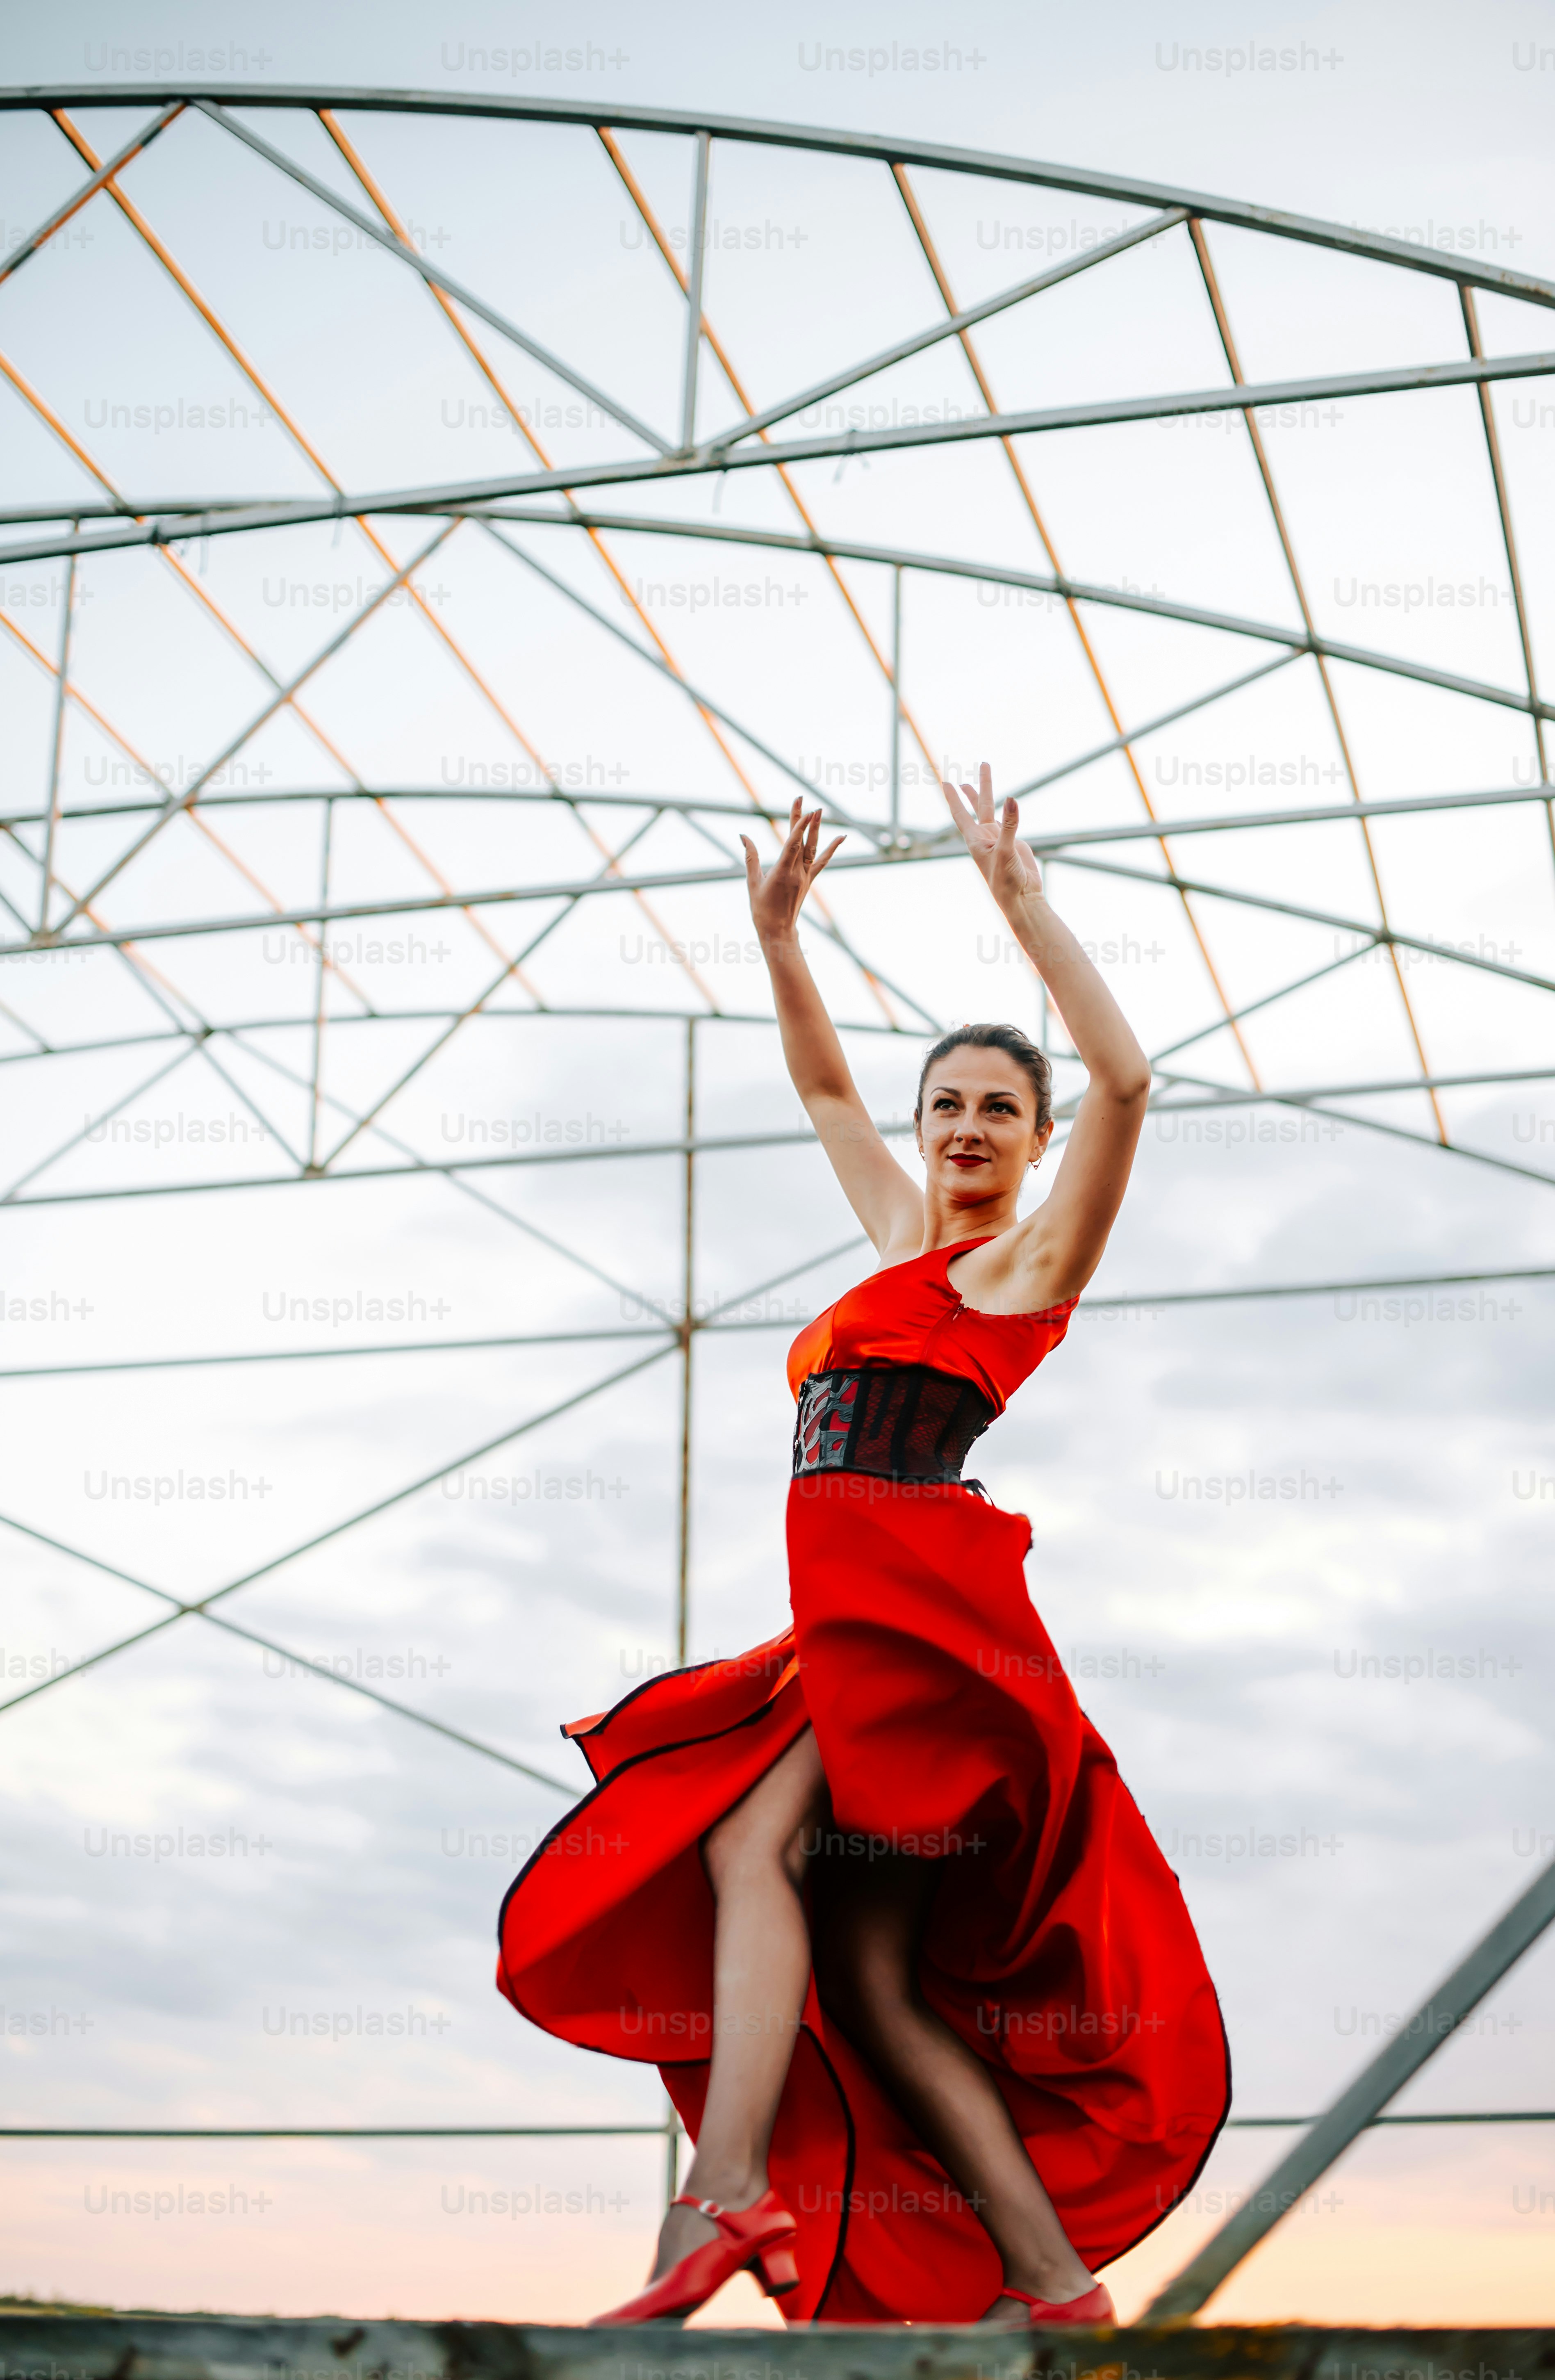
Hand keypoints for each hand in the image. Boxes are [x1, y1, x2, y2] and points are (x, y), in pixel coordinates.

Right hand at [741, 800, 843, 943]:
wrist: (778, 929)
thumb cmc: (761, 908)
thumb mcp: (752, 882)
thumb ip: (751, 857)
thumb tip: (744, 836)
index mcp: (782, 873)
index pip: (793, 845)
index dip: (799, 826)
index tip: (804, 809)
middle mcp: (797, 873)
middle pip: (801, 841)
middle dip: (802, 818)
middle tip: (801, 797)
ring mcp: (806, 876)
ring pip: (813, 848)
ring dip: (816, 828)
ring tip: (820, 810)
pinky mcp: (809, 880)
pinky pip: (822, 861)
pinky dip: (832, 848)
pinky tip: (841, 836)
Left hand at [942, 763, 1044, 906]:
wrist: (1021, 896)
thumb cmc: (1006, 880)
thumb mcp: (1006, 851)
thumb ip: (1009, 825)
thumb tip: (1011, 799)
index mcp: (975, 840)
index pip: (961, 813)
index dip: (953, 798)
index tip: (945, 783)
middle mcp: (984, 837)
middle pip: (978, 805)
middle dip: (976, 786)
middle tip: (981, 764)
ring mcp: (998, 838)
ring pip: (991, 810)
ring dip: (987, 793)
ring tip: (985, 773)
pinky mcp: (1012, 842)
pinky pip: (1008, 820)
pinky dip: (1008, 809)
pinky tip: (1008, 804)